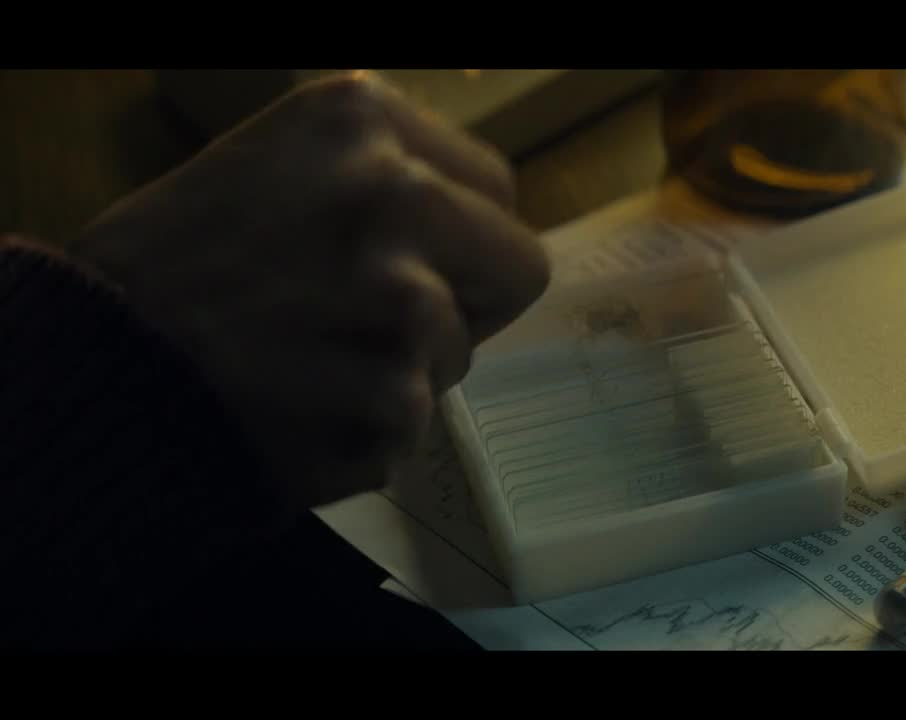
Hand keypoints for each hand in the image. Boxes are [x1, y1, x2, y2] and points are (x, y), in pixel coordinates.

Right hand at [74, 71, 549, 508]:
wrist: (89, 366)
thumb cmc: (176, 269)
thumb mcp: (276, 169)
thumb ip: (378, 180)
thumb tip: (476, 226)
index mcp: (360, 116)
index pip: (496, 190)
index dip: (458, 242)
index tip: (404, 265)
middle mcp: (392, 187)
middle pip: (517, 265)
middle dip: (462, 304)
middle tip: (373, 324)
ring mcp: (397, 290)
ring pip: (459, 353)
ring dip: (399, 375)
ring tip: (308, 366)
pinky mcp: (390, 388)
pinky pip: (417, 423)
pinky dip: (366, 436)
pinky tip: (298, 412)